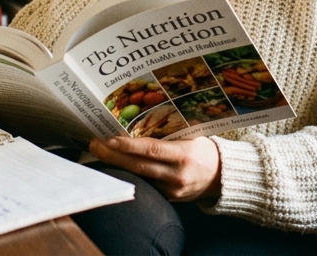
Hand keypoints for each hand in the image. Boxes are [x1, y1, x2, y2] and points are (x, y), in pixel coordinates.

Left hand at [89, 136, 221, 202]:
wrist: (223, 177)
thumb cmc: (205, 149)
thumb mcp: (192, 135)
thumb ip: (169, 132)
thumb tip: (140, 118)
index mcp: (184, 155)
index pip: (151, 150)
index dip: (128, 146)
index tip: (109, 139)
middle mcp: (177, 175)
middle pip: (139, 166)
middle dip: (113, 156)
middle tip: (94, 144)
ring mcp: (172, 190)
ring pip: (139, 178)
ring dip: (116, 166)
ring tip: (99, 153)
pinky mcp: (169, 199)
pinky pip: (146, 186)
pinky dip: (129, 176)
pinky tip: (115, 167)